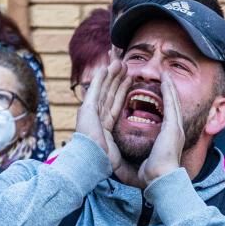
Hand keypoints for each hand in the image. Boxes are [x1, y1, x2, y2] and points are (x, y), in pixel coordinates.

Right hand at [74, 56, 128, 172]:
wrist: (92, 163)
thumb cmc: (105, 163)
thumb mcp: (120, 155)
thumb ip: (126, 153)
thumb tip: (137, 161)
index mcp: (104, 126)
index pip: (114, 104)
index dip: (121, 91)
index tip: (129, 79)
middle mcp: (96, 117)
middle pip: (108, 93)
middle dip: (116, 78)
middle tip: (125, 65)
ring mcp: (90, 112)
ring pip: (103, 89)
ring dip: (110, 75)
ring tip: (119, 62)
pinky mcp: (87, 109)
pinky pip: (96, 90)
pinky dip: (99, 79)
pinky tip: (105, 68)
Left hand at [138, 69, 185, 186]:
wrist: (161, 180)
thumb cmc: (150, 176)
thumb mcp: (140, 162)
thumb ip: (133, 158)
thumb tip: (120, 161)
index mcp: (168, 138)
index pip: (165, 115)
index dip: (163, 102)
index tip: (157, 92)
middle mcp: (174, 130)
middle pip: (171, 105)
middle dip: (168, 90)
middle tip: (165, 77)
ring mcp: (176, 128)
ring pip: (173, 101)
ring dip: (169, 86)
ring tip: (165, 74)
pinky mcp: (174, 127)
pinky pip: (171, 103)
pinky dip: (169, 90)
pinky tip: (166, 79)